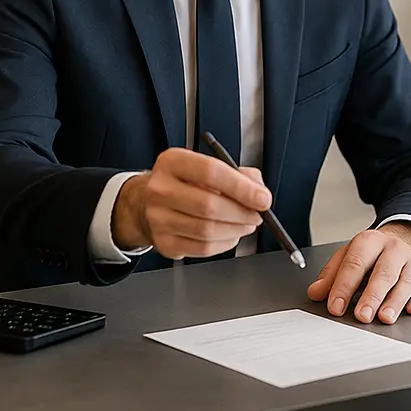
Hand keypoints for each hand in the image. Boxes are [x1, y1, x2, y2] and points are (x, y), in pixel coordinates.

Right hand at [112, 148, 270, 258]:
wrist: (147, 203)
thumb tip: (258, 191)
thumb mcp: (207, 166)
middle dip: (242, 213)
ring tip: (246, 224)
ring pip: (207, 231)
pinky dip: (225, 243)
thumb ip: (239, 174)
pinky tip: (230, 234)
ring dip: (236, 229)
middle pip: (209, 205)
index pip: (211, 172)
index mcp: (172, 162)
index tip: (262, 198)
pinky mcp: (164, 243)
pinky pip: (203, 248)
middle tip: (258, 214)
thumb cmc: (185, 183)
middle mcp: (160, 189)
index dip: (241, 187)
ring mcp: (158, 218)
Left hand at [306, 223, 410, 324]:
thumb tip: (315, 293)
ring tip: (384, 318)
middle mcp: (393, 248)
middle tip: (362, 316)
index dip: (344, 286)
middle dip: (372, 296)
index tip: (335, 306)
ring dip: (395, 301)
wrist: (405, 238)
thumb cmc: (373, 253)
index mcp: (369, 241)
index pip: (355, 263)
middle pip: (383, 272)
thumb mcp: (349, 256)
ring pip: (405, 281)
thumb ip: (331, 275)